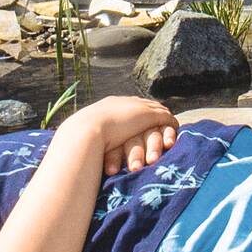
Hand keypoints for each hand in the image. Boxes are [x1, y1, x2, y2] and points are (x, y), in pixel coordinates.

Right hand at [65, 95, 179, 175]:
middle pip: (143, 105)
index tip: (138, 124)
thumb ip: (90, 139)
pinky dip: (171, 127)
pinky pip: (166, 119)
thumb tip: (77, 150)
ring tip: (169, 131)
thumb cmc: (79, 139)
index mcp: (108, 105)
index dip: (134, 114)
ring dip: (162, 123)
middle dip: (151, 114)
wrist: (86, 131)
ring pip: (157, 111)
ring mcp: (136, 107)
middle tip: (158, 121)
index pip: (126, 106)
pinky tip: (174, 135)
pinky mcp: (149, 115)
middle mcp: (124, 102)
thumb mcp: (84, 137)